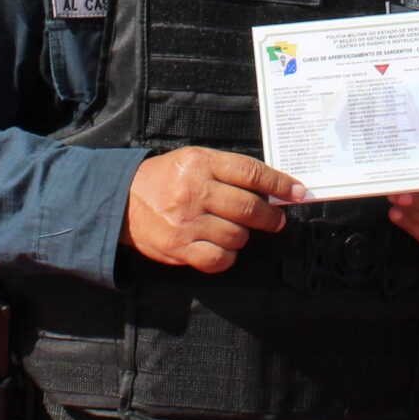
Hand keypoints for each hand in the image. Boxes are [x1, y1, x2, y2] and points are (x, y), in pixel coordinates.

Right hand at [123, 147, 303, 272]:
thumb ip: (228, 172)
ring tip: (234, 229)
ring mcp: (187, 222)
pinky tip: (222, 246)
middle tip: (276, 220)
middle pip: (249, 208)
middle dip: (270, 217)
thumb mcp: (193, 160)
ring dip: (244, 235)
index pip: (251, 173)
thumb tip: (271, 190)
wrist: (121, 201)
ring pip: (238, 235)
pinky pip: (220, 259)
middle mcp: (195, 191)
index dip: (279, 185)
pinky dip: (227, 256)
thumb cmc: (164, 179)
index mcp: (200, 163)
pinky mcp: (179, 248)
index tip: (297, 192)